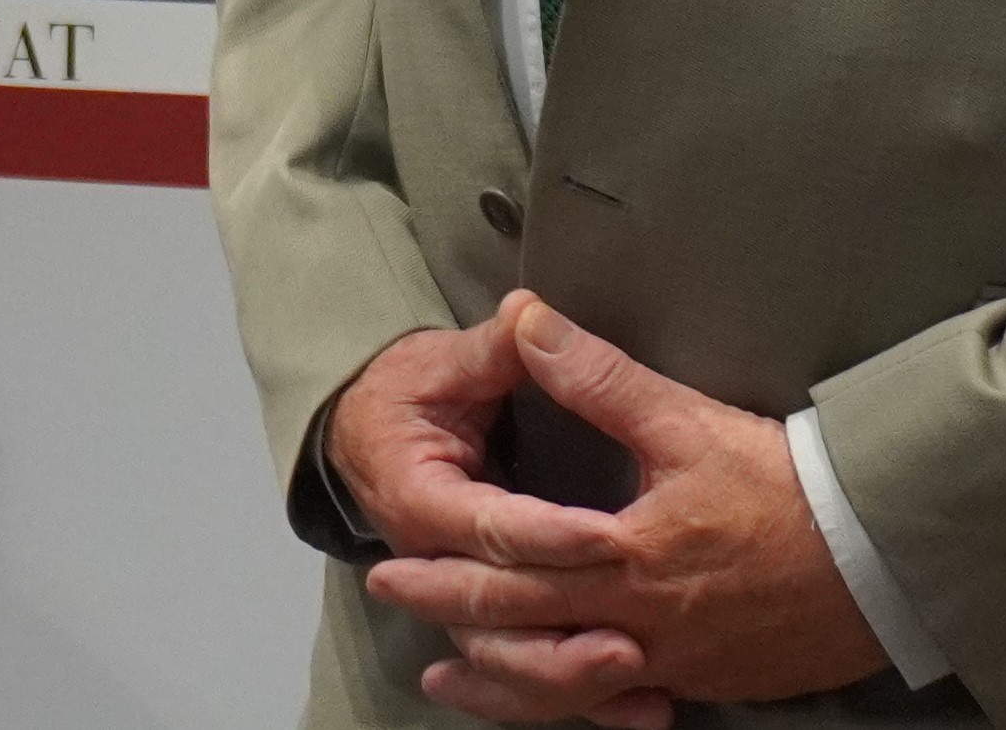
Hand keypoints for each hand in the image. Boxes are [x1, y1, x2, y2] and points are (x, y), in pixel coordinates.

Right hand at [325, 318, 662, 726]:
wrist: (360, 436)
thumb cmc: (404, 396)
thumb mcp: (442, 364)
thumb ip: (491, 350)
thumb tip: (528, 315)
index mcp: (421, 498)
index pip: (491, 525)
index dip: (551, 533)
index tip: (610, 533)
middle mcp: (432, 563)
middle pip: (497, 613)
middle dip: (566, 625)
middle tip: (633, 633)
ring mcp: (456, 601)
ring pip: (510, 661)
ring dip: (570, 677)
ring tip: (635, 673)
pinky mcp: (488, 623)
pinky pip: (530, 679)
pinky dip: (581, 701)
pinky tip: (644, 710)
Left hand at [362, 298, 886, 715]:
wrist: (885, 560)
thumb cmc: (791, 487)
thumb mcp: (688, 421)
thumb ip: (600, 378)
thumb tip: (528, 323)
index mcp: (625, 555)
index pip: (514, 565)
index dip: (448, 565)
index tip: (392, 556)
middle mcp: (639, 622)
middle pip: (524, 630)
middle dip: (452, 615)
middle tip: (393, 599)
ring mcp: (675, 661)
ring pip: (565, 685)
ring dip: (500, 680)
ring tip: (448, 675)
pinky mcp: (709, 680)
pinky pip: (621, 702)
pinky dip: (575, 702)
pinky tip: (563, 698)